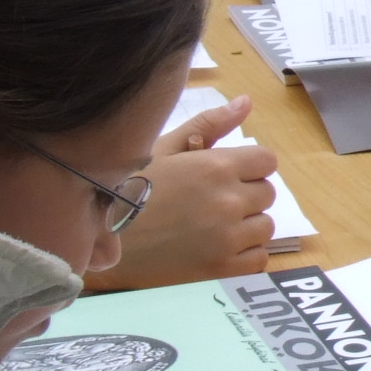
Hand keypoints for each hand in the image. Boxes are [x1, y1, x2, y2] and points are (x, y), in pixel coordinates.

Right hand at [83, 94, 278, 291]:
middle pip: (266, 193)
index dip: (250, 167)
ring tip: (212, 227)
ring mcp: (227, 239)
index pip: (267, 161)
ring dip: (246, 226)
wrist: (104, 243)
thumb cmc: (129, 190)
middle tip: (211, 202)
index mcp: (215, 167)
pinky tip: (216, 249)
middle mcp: (228, 201)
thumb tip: (246, 102)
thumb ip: (209, 124)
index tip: (228, 176)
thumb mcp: (164, 148)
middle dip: (245, 195)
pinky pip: (259, 259)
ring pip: (264, 226)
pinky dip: (244, 255)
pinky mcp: (223, 269)